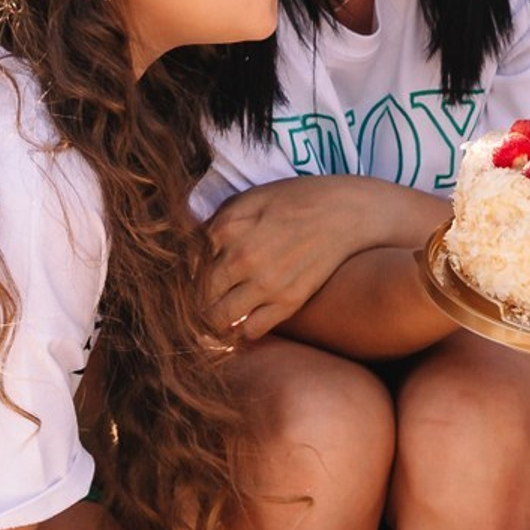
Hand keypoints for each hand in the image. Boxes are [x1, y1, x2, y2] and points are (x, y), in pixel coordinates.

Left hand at [204, 179, 428, 341]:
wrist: (348, 213)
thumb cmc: (298, 200)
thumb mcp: (251, 198)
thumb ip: (217, 221)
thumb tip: (187, 243)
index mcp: (225, 229)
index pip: (184, 266)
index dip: (180, 276)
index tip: (183, 283)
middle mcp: (240, 258)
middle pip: (196, 296)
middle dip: (192, 303)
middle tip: (195, 304)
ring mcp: (265, 283)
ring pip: (218, 319)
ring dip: (212, 321)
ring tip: (216, 316)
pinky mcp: (288, 302)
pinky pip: (251, 331)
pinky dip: (242, 331)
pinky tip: (244, 320)